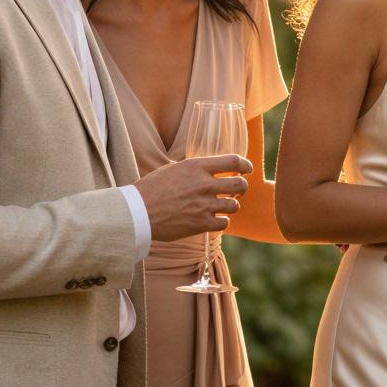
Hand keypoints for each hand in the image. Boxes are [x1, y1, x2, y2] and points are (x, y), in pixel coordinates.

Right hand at [135, 154, 250, 242]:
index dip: (245, 165)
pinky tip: (214, 220)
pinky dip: (222, 221)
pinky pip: (224, 223)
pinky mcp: (201, 224)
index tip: (247, 169)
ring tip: (222, 206)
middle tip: (236, 190)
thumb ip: (193, 169)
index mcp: (197, 167)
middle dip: (242, 187)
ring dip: (231, 206)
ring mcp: (204, 205)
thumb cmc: (151, 189)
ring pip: (234, 205)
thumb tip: (207, 169)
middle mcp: (204, 184)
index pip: (233, 161)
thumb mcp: (173, 169)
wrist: (138, 212)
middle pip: (240, 184)